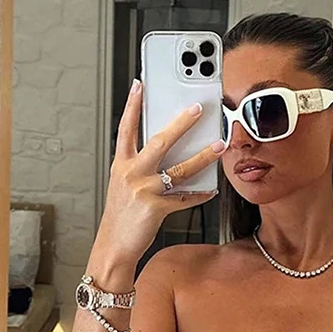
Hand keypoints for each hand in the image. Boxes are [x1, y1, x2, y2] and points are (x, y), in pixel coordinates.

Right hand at [96, 78, 226, 261]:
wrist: (113, 246)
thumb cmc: (120, 216)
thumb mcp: (123, 185)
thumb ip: (140, 167)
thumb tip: (166, 152)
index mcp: (122, 165)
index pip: (126, 128)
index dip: (132, 105)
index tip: (140, 85)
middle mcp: (132, 174)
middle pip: (159, 141)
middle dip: (181, 123)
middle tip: (197, 109)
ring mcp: (144, 191)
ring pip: (179, 169)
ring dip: (202, 157)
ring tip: (218, 146)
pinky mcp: (156, 209)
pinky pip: (184, 199)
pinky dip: (199, 195)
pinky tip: (210, 190)